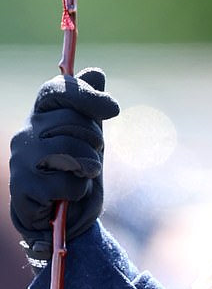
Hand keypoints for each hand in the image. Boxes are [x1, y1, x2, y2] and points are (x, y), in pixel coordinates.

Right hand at [9, 68, 119, 263]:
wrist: (63, 215)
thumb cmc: (77, 168)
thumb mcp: (91, 134)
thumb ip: (91, 105)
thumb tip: (96, 73)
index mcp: (42, 114)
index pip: (56, 89)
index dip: (86, 95)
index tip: (114, 109)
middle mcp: (26, 132)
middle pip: (70, 120)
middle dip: (93, 139)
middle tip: (94, 153)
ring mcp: (20, 159)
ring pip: (68, 149)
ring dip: (89, 165)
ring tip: (86, 173)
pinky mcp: (22, 188)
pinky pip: (64, 182)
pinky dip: (79, 189)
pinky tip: (71, 193)